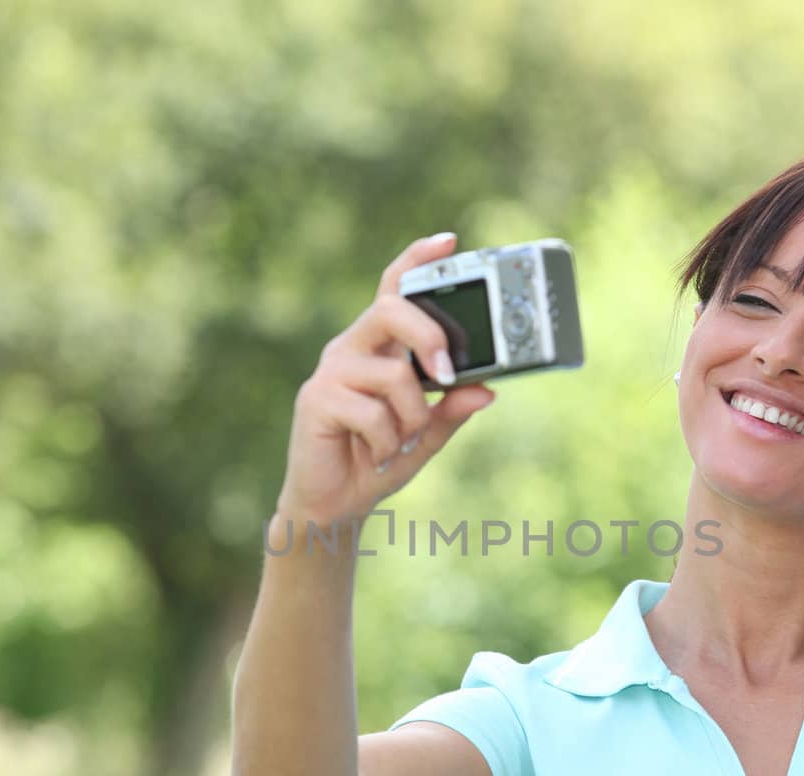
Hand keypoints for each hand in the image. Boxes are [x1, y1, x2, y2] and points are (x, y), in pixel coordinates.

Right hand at [275, 233, 496, 526]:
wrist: (334, 506)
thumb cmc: (378, 461)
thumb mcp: (427, 436)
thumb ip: (452, 410)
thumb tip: (487, 390)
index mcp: (379, 347)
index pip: (395, 290)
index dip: (417, 261)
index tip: (449, 242)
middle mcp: (352, 349)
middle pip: (392, 309)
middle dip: (429, 336)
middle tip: (447, 372)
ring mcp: (331, 372)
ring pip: (393, 374)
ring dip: (411, 418)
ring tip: (400, 444)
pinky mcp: (315, 399)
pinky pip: (372, 412)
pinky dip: (388, 443)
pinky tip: (377, 457)